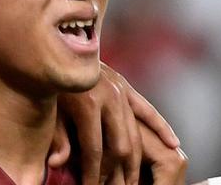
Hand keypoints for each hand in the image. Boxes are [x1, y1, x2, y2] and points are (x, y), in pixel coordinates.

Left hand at [58, 64, 180, 184]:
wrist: (56, 48)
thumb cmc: (48, 81)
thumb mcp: (49, 107)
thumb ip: (57, 136)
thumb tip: (56, 164)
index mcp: (86, 102)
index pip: (94, 148)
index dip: (92, 172)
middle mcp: (108, 97)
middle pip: (120, 145)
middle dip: (117, 172)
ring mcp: (120, 91)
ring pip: (136, 133)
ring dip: (135, 160)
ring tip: (131, 180)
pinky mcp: (126, 86)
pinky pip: (147, 109)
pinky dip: (161, 127)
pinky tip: (172, 144)